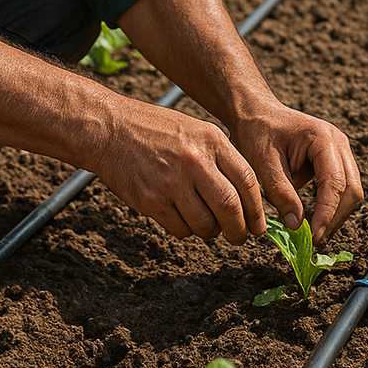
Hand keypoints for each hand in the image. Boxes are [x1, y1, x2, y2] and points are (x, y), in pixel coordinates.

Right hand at [92, 100, 266, 244]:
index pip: (247, 181)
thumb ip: (219, 158)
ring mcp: (172, 182)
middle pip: (231, 208)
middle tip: (239, 237)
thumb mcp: (194, 130)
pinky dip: (185, 230)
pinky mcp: (151, 200)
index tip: (258, 225)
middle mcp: (194, 160)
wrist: (109, 129)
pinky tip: (181, 218)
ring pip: (205, 225)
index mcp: (211, 140)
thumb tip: (243, 198)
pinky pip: (179, 230)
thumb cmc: (154, 130)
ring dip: (210, 233)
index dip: (256, 209)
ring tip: (206, 226)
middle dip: (239, 230)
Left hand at [229, 103, 362, 244]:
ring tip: (312, 232)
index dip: (327, 213)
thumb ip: (281, 193)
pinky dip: (330, 205)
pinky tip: (312, 219)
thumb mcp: (262, 163)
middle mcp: (338, 143)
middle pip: (351, 189)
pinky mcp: (334, 160)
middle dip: (334, 217)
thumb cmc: (256, 133)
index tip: (314, 236)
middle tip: (314, 240)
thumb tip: (297, 226)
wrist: (254, 113)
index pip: (334, 183)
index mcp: (323, 138)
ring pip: (350, 191)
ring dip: (334, 214)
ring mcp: (339, 150)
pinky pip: (340, 188)